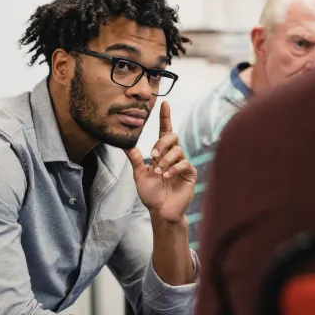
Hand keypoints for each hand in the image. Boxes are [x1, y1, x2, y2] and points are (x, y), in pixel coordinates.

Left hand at [124, 101, 196, 222]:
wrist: (160, 212)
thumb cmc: (151, 194)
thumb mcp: (140, 175)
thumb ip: (135, 159)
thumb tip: (125, 144)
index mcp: (162, 153)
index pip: (165, 131)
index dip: (165, 117)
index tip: (164, 103)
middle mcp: (173, 156)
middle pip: (172, 136)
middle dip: (162, 143)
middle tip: (153, 154)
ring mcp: (183, 164)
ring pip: (177, 150)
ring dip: (165, 160)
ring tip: (158, 172)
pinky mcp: (190, 174)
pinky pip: (184, 163)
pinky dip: (173, 168)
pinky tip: (166, 175)